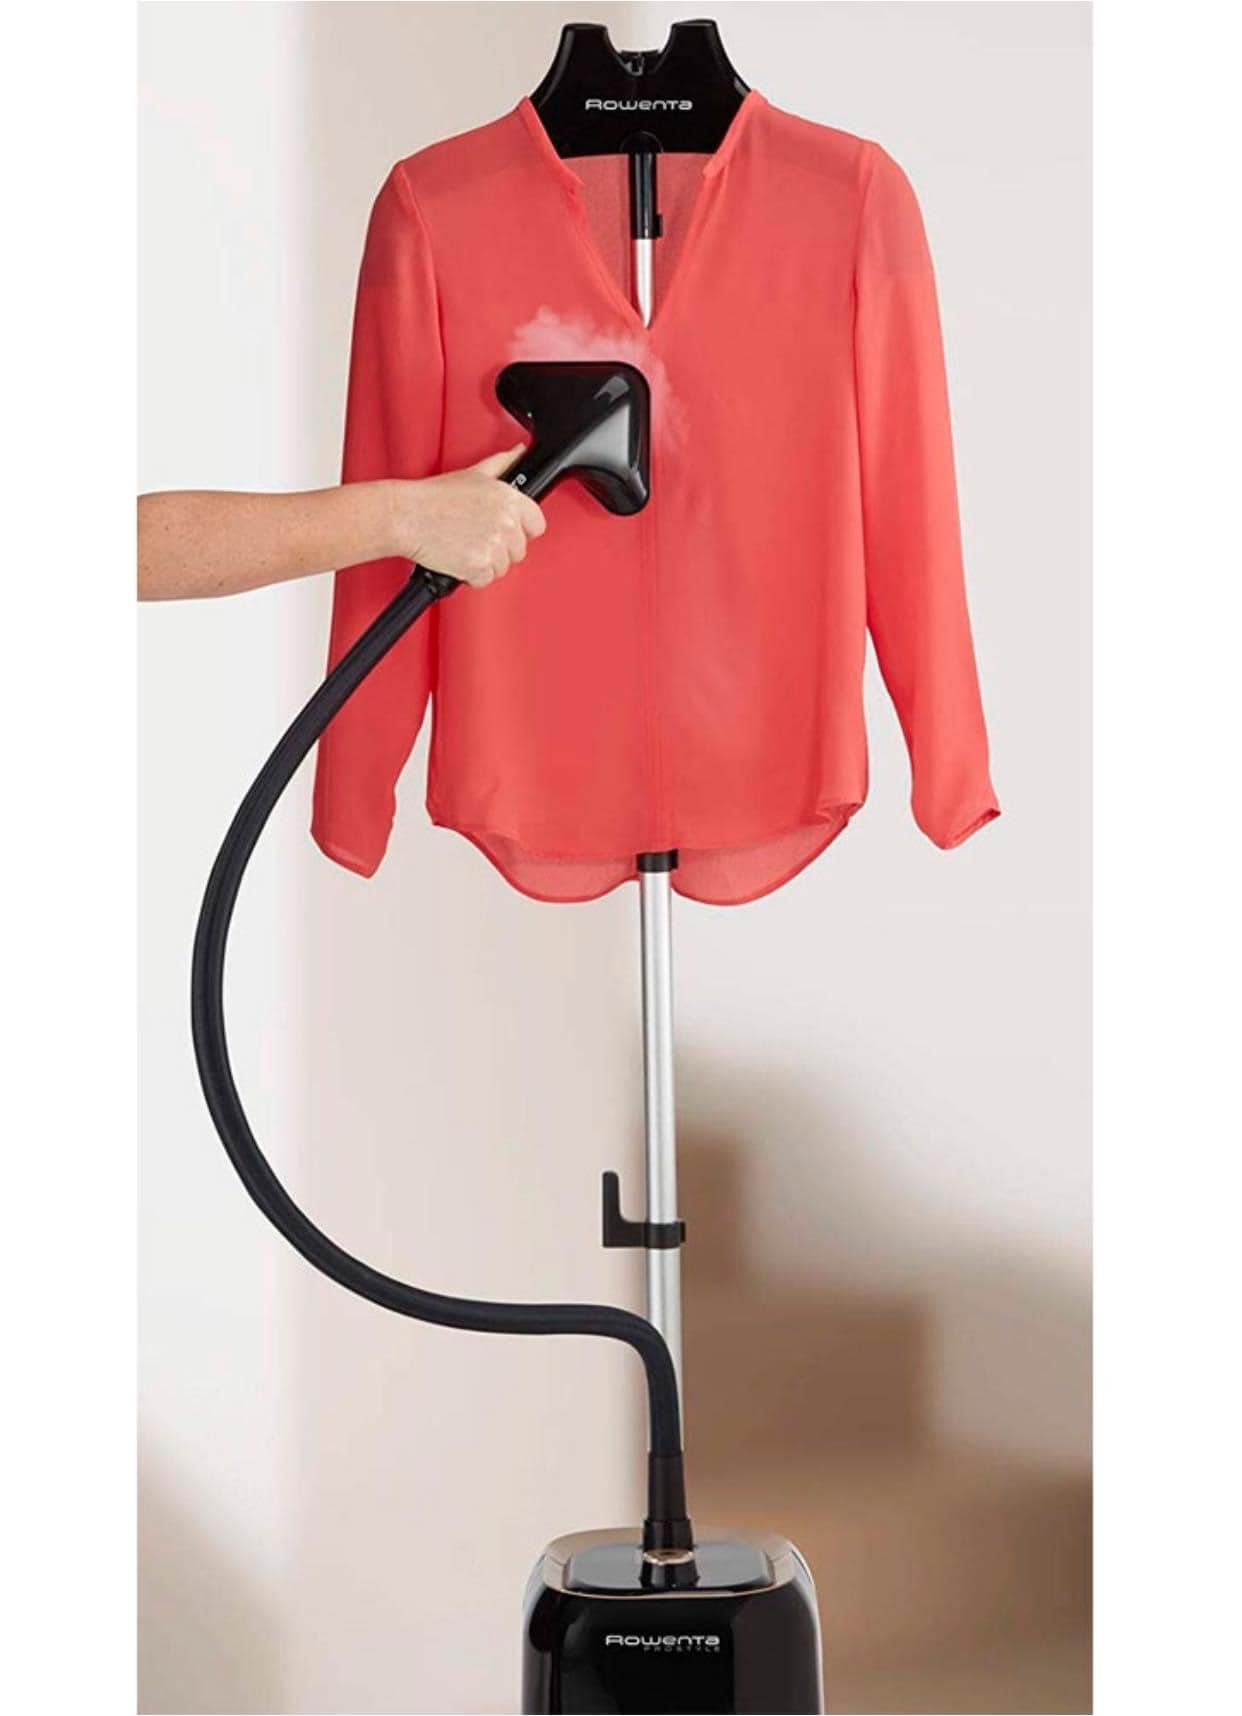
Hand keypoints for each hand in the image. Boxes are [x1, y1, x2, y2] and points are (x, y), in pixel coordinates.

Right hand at [390, 447, 546, 588]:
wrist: (407, 516)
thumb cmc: (434, 497)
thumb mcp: (473, 473)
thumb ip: (501, 464)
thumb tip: (517, 452)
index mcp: (509, 498)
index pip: (537, 524)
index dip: (521, 530)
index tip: (506, 530)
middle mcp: (506, 522)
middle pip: (519, 550)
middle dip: (500, 549)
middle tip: (476, 537)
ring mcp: (494, 545)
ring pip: (502, 567)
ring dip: (485, 563)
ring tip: (464, 546)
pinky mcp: (479, 566)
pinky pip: (486, 580)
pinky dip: (472, 576)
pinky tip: (458, 557)